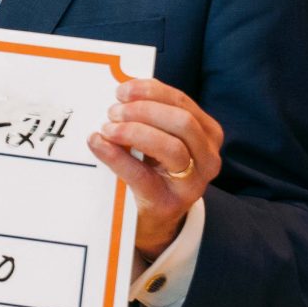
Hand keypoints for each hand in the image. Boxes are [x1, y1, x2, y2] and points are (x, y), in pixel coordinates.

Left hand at [85, 77, 222, 258]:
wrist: (158, 216)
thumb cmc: (156, 168)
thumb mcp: (162, 137)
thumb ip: (149, 114)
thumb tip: (121, 90)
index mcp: (208, 133)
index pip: (182, 102)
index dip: (150, 91)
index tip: (121, 90)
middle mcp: (209, 157)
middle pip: (182, 122)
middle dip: (144, 111)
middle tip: (112, 112)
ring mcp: (194, 183)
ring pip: (171, 148)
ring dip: (134, 132)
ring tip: (107, 129)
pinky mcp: (170, 202)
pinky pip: (143, 176)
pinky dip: (117, 157)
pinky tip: (99, 145)